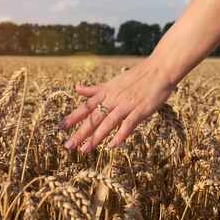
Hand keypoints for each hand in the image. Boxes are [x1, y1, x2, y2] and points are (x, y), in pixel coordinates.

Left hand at [59, 57, 176, 152]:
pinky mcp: (140, 110)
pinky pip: (128, 125)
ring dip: (96, 137)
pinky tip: (112, 146)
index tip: (60, 128)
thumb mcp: (113, 82)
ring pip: (108, 123)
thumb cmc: (137, 76)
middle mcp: (113, 99)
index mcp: (106, 92)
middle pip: (94, 118)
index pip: (86, 106)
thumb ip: (95, 89)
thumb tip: (76, 88)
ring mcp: (127, 105)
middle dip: (80, 133)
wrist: (159, 70)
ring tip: (85, 150)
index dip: (73, 117)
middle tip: (68, 146)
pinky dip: (120, 135)